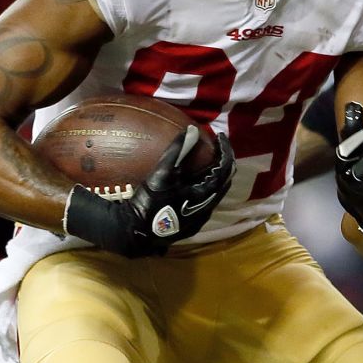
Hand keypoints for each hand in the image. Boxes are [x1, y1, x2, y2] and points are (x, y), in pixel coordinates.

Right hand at [64, 127, 235, 257]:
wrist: (136, 233)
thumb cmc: (150, 204)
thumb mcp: (162, 175)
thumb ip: (177, 152)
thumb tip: (191, 129)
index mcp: (206, 197)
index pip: (226, 169)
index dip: (226, 150)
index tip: (219, 135)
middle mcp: (207, 210)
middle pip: (224, 180)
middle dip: (222, 161)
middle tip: (214, 145)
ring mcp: (199, 219)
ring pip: (214, 192)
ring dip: (213, 174)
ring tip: (204, 159)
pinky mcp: (190, 224)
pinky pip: (204, 200)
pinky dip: (203, 185)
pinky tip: (190, 179)